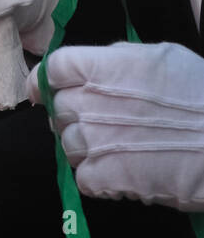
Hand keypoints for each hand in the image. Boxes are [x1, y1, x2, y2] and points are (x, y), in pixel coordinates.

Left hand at [28, 41, 203, 210]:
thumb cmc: (201, 93)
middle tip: (103, 124)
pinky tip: (122, 174)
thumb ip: (119, 60)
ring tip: (118, 150)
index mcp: (103, 66)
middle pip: (58, 109)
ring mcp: (95, 141)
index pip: (54, 68)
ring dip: (86, 149)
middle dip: (73, 116)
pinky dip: (98, 179)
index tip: (50, 91)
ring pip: (68, 146)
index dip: (49, 80)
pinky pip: (82, 179)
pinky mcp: (106, 177)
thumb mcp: (161, 58)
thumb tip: (95, 67)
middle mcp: (91, 101)